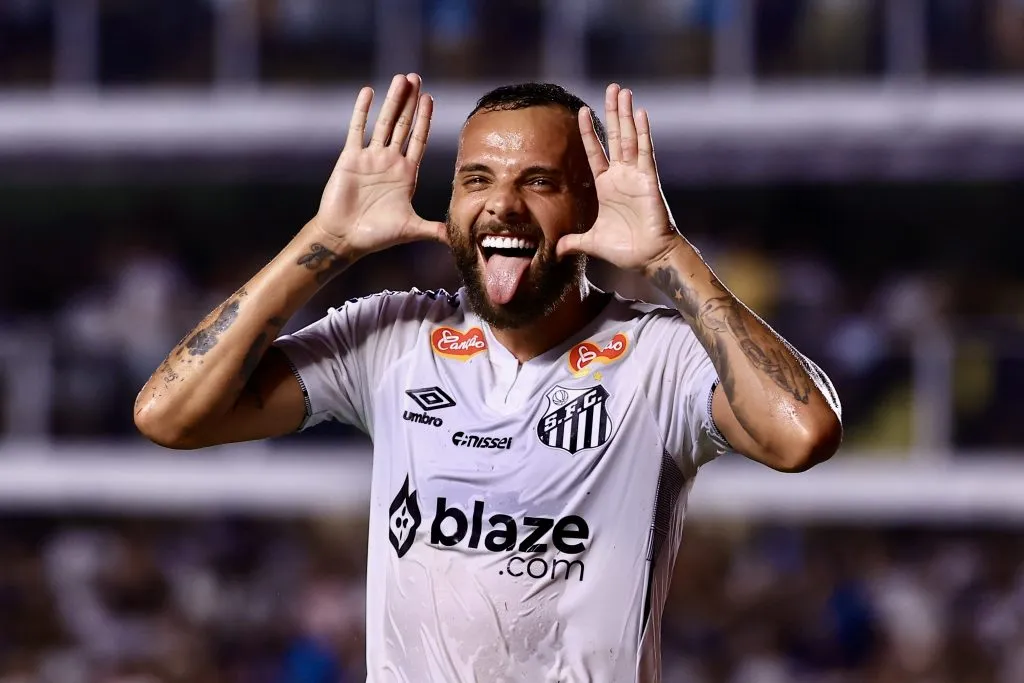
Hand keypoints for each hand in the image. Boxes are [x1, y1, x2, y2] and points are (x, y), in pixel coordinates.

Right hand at [314, 73, 445, 257]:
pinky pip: (357, 129)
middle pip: (403, 124)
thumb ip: (434, 230)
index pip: (419, 139)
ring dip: (392, 100)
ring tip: (400, 79)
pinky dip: (361, 110)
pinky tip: (368, 92)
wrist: (344, 237)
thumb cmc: (376, 235)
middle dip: (411, 101)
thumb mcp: (411, 230)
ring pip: (383, 122)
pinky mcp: (350, 158)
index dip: (425, 119)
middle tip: (416, 78)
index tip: (430, 99)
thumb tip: (458, 239)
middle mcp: (390, 162)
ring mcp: (370, 158)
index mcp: (406, 174)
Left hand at [556, 84, 681, 272]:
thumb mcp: (592, 242)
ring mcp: (636, 175)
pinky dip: (643, 132)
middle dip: (612, 112)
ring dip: (625, 114)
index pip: (595, 152)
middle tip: (612, 87)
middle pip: (615, 137)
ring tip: (623, 91)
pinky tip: (640, 113)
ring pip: (629, 137)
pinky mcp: (649, 180)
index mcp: (607, 186)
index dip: (588, 132)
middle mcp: (621, 176)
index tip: (582, 110)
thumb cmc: (626, 249)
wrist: (649, 258)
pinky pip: (645, 152)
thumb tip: (555, 251)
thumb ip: (573, 242)